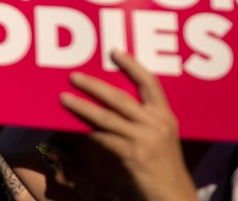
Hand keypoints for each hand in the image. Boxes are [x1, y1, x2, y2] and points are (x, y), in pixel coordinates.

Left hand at [55, 49, 196, 200]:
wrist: (173, 194)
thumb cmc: (163, 165)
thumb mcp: (160, 137)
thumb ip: (143, 120)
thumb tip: (110, 103)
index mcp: (165, 116)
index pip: (150, 83)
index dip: (132, 65)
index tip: (114, 51)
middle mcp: (157, 124)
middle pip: (120, 97)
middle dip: (94, 85)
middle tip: (74, 76)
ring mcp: (145, 139)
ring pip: (107, 117)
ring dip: (82, 106)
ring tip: (64, 98)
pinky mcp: (133, 155)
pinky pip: (104, 139)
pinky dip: (89, 132)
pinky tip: (76, 127)